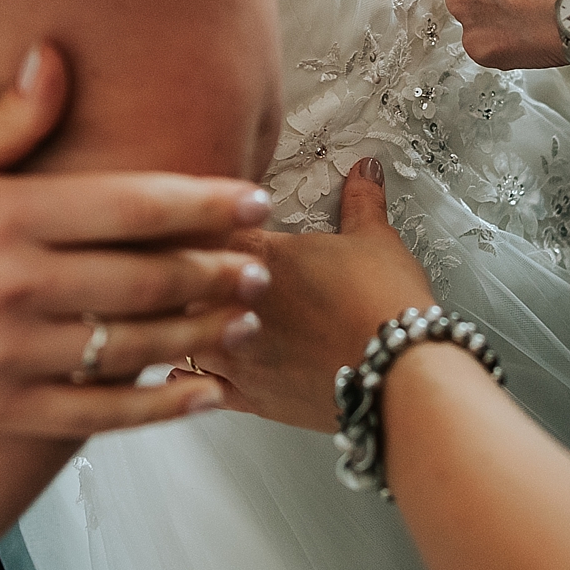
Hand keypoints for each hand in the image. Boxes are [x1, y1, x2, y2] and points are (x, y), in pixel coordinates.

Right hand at [0, 45, 267, 440]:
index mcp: (3, 216)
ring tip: (245, 317)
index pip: (128, 205)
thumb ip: (8, 122)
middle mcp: (9, 284)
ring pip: (132, 345)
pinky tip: (206, 390)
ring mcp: (5, 353)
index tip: (255, 201)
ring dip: (202, 332)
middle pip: (144, 277)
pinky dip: (162, 405)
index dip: (202, 203)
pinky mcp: (0, 410)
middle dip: (217, 270)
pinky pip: (101, 413)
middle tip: (264, 264)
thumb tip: (57, 53)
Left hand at [193, 158, 434, 431]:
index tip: (195, 219)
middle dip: (175, 273)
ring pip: (177, 335)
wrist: (400, 375)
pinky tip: (177, 367)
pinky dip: (187, 375)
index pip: (203, 228)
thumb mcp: (376, 239)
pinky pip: (200, 386)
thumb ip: (361, 201)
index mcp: (259, 255)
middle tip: (169, 264)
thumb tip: (363, 173)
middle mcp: (236, 305)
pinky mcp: (251, 397)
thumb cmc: (386, 308)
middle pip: (177, 282)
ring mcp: (240, 354)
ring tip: (170, 314)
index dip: (197, 222)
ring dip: (175, 323)